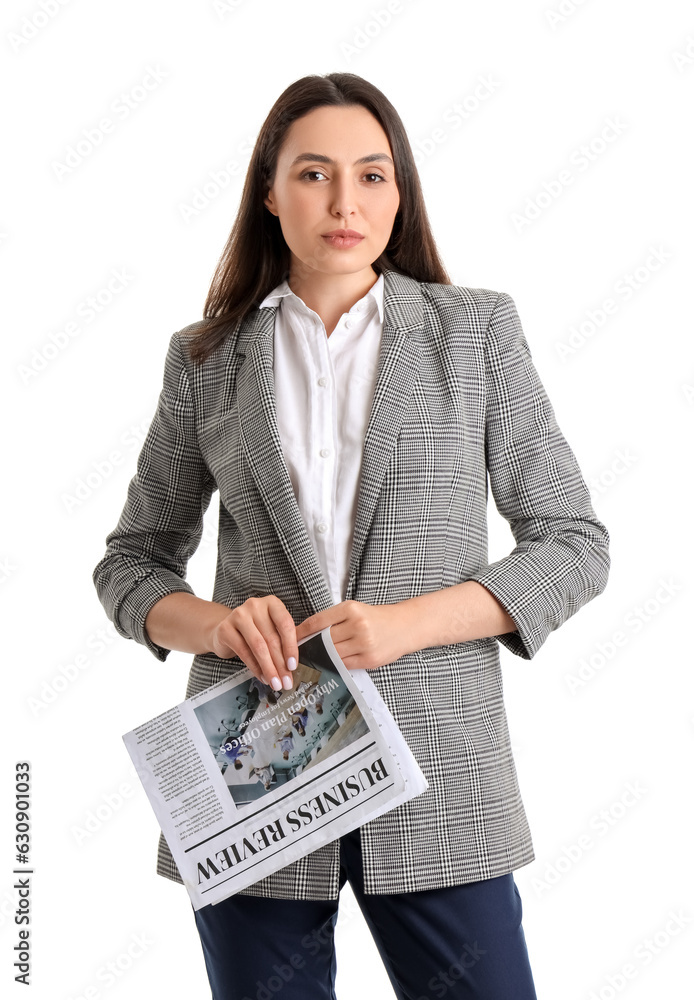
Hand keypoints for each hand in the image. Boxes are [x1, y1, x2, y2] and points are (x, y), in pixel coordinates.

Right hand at [208, 596, 298, 692]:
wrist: (224, 629)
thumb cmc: (255, 630)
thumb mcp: (271, 629)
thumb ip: (284, 640)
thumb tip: (296, 665)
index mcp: (272, 603)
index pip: (285, 624)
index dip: (291, 646)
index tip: (294, 666)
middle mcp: (255, 605)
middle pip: (272, 638)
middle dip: (281, 664)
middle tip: (286, 681)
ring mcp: (238, 615)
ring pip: (258, 646)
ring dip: (269, 668)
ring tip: (275, 683)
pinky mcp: (225, 629)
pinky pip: (244, 652)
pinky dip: (255, 667)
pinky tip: (262, 677)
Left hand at [295, 600, 410, 670]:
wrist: (406, 626)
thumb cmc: (377, 617)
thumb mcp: (356, 610)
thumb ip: (333, 619)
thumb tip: (307, 633)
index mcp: (350, 609)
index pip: (318, 621)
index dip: (301, 631)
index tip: (290, 637)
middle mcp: (357, 625)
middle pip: (323, 640)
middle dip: (309, 647)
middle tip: (295, 653)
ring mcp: (364, 644)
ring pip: (332, 655)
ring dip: (320, 658)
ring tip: (310, 660)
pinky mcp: (370, 659)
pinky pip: (344, 665)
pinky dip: (335, 665)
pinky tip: (328, 664)